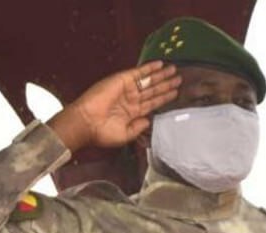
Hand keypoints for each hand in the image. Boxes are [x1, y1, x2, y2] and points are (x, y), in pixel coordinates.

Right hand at [47, 61, 180, 152]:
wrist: (86, 122)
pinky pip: (138, 73)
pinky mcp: (122, 80)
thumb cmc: (101, 133)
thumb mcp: (125, 135)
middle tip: (179, 78)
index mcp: (131, 113)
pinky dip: (149, 68)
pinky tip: (160, 65)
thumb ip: (138, 128)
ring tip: (174, 70)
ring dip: (161, 75)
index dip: (164, 97)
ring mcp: (126, 89)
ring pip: (148, 80)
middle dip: (166, 84)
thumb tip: (149, 120)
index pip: (152, 103)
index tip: (175, 93)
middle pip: (152, 90)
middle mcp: (130, 99)